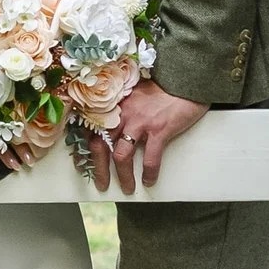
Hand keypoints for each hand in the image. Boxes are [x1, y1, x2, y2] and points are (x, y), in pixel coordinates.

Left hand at [89, 81, 208, 194]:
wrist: (185, 80)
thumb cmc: (161, 89)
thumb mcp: (134, 95)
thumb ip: (121, 109)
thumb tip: (112, 129)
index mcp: (114, 105)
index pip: (91, 130)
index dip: (84, 150)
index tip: (82, 166)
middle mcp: (123, 113)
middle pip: (101, 145)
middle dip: (99, 169)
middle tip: (102, 184)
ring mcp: (140, 122)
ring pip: (122, 155)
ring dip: (123, 176)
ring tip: (127, 187)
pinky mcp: (159, 130)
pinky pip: (150, 158)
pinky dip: (149, 172)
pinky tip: (149, 180)